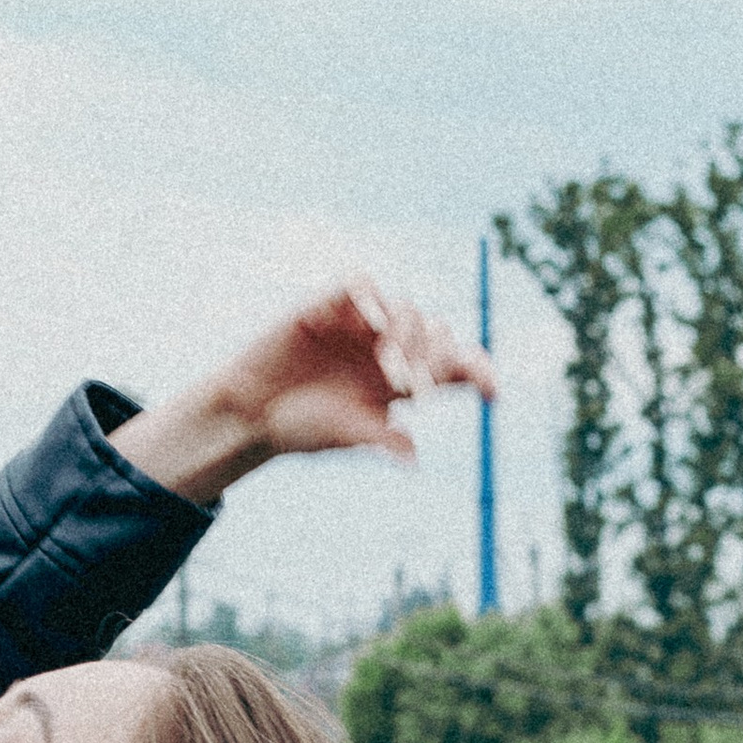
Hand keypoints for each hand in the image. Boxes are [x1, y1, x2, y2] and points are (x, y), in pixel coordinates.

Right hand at [109, 278, 495, 507]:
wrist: (251, 412)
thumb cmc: (301, 427)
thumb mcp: (347, 433)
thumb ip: (381, 436)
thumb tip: (414, 459)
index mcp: (404, 378)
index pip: (455, 365)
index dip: (479, 372)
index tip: (492, 393)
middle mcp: (389, 346)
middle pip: (437, 334)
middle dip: (435, 360)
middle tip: (416, 389)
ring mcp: (361, 323)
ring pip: (407, 310)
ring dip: (407, 339)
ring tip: (389, 370)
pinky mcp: (329, 305)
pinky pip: (362, 284)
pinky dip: (374, 298)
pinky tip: (375, 324)